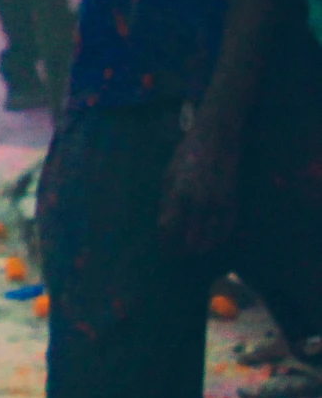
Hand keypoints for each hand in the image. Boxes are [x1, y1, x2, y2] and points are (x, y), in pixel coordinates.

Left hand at [158, 120, 238, 255]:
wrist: (216, 141)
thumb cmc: (186, 156)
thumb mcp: (168, 175)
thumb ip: (167, 201)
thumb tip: (165, 223)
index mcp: (178, 194)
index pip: (169, 228)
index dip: (166, 243)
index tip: (164, 251)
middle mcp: (199, 203)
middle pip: (189, 239)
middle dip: (181, 249)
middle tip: (176, 256)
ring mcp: (218, 204)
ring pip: (209, 238)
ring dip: (200, 247)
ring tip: (191, 251)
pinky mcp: (232, 203)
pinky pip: (225, 229)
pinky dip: (217, 238)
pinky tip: (210, 242)